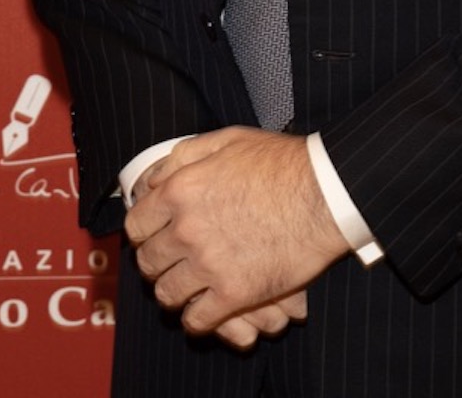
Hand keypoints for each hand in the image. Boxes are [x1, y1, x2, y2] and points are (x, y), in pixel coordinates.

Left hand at [124, 128, 347, 341]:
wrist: (325, 192)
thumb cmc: (282, 162)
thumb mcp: (229, 139)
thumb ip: (185, 155)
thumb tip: (155, 177)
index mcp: (181, 190)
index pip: (136, 225)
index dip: (145, 232)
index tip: (156, 235)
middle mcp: (187, 229)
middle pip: (148, 262)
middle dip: (158, 262)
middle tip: (174, 261)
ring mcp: (209, 264)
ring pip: (167, 294)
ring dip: (175, 291)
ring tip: (191, 285)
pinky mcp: (234, 293)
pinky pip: (197, 320)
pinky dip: (198, 317)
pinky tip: (209, 306)